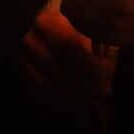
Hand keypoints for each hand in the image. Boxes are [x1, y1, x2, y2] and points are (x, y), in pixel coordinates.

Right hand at [21, 0, 113, 114]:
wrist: (55, 29)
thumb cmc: (80, 26)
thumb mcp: (89, 26)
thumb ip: (97, 41)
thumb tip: (109, 70)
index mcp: (46, 23)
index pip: (68, 47)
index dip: (89, 63)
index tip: (109, 71)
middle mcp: (30, 43)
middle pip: (59, 70)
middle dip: (86, 85)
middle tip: (107, 92)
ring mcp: (24, 63)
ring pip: (50, 88)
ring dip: (76, 100)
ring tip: (97, 104)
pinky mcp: (24, 80)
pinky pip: (42, 99)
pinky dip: (63, 107)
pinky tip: (81, 110)